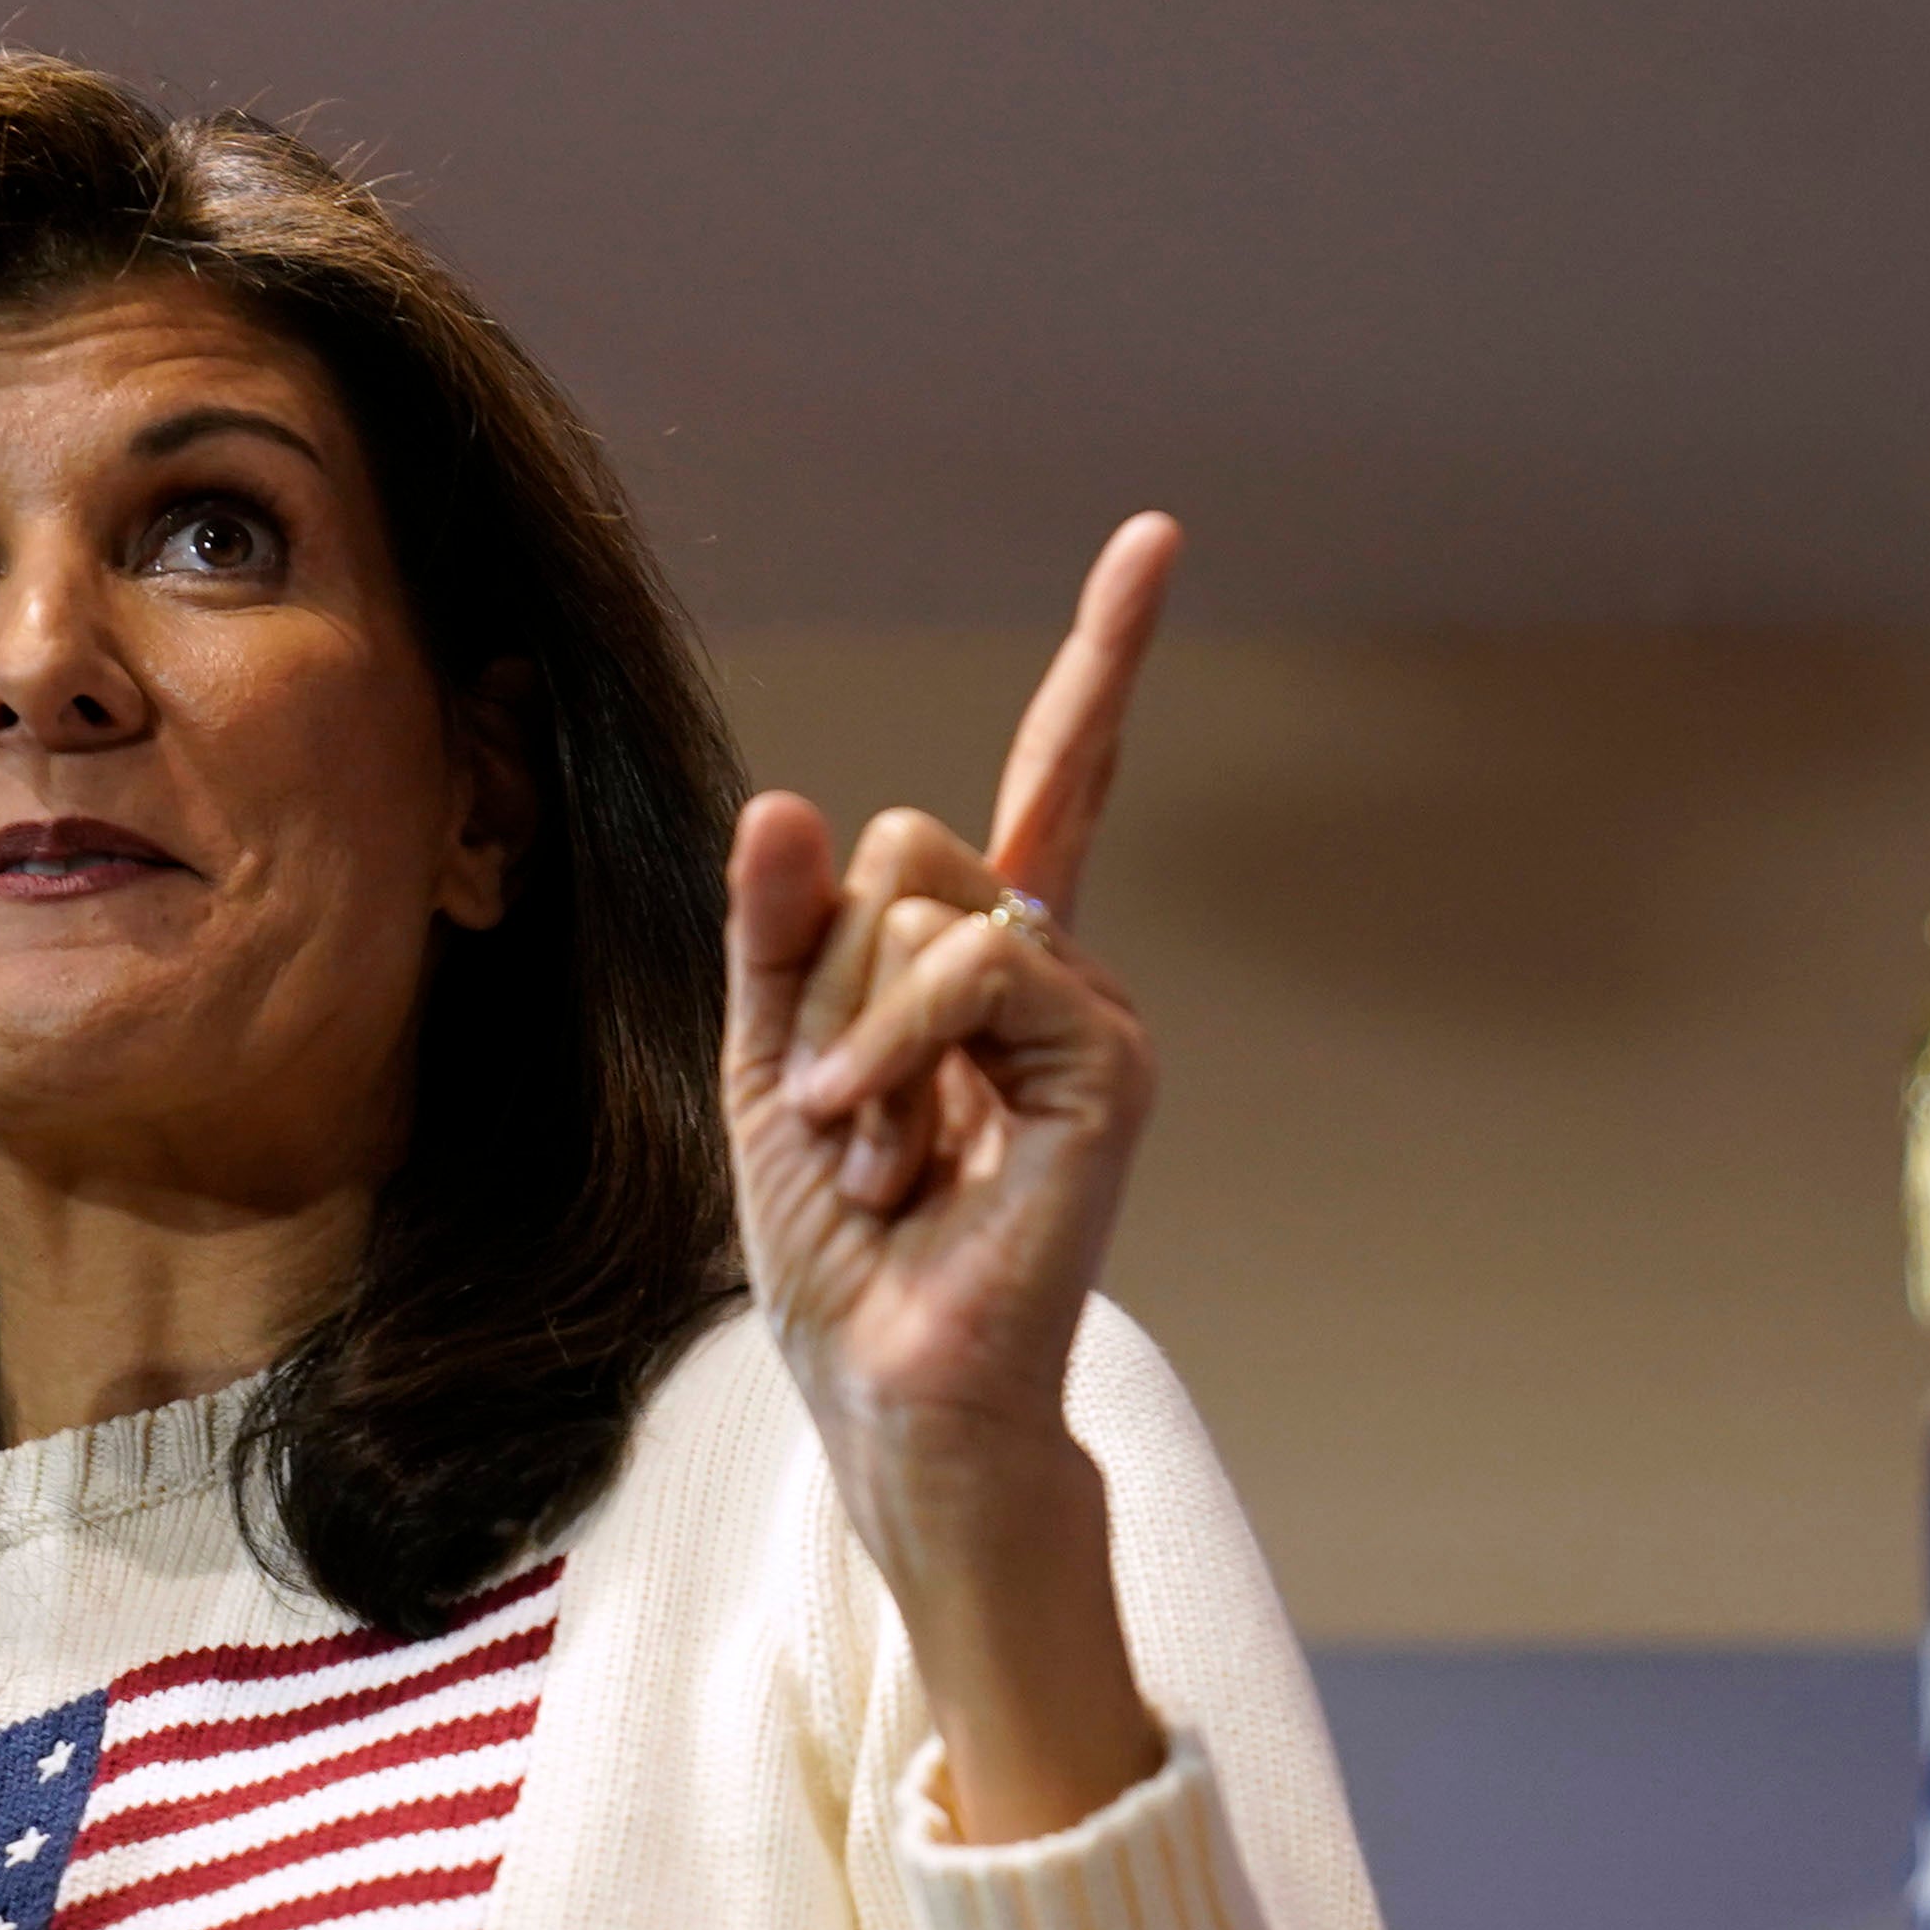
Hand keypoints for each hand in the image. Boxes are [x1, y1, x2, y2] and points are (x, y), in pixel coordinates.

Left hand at [723, 513, 1181, 1835]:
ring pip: (923, 908)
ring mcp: (1093, 1012)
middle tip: (845, 1122)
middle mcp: (1052, 972)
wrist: (891, 1389)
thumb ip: (775, 934)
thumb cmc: (836, 1257)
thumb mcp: (770, 1064)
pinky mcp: (1114, 1061)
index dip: (1104, 663)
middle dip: (827, 975)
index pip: (1048, 787)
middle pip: (908, 848)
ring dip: (850, 1038)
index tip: (1159, 539)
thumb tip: (791, 801)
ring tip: (870, 1159)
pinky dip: (897, 1053)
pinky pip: (975, 966)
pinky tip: (900, 1154)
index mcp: (980, 967)